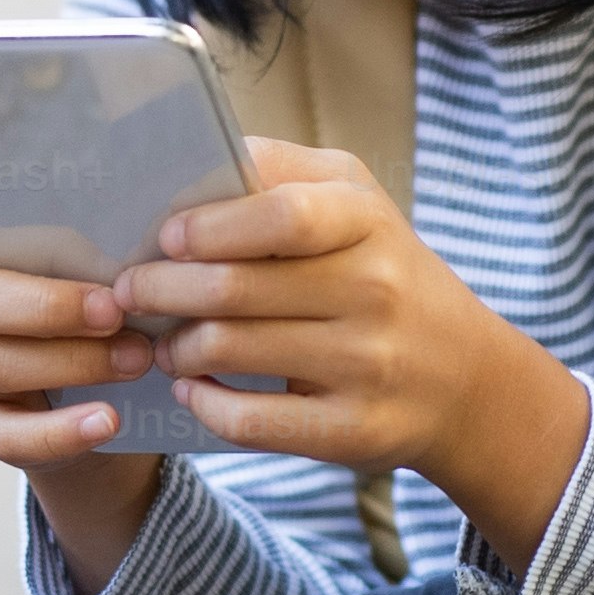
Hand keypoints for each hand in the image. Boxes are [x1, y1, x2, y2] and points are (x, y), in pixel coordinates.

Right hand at [0, 162, 168, 571]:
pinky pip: (10, 434)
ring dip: (70, 362)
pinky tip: (107, 420)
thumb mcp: (96, 259)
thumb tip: (148, 220)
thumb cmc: (100, 302)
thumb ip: (96, 235)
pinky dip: (62, 429)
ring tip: (138, 359)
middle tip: (115, 309)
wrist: (112, 398)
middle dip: (46, 305)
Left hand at [105, 139, 592, 549]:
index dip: (210, 226)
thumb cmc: (382, 273)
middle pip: (235, 289)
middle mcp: (376, 291)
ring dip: (176, 347)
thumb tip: (186, 164)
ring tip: (162, 340)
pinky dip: (205, 403)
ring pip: (231, 352)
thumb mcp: (353, 204)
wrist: (465, 377)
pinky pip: (251, 421)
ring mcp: (368, 364)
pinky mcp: (355, 430)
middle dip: (161, 290)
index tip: (164, 235)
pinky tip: (192, 389)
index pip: (282, 215)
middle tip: (128, 292)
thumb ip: (276, 173)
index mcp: (369, 221)